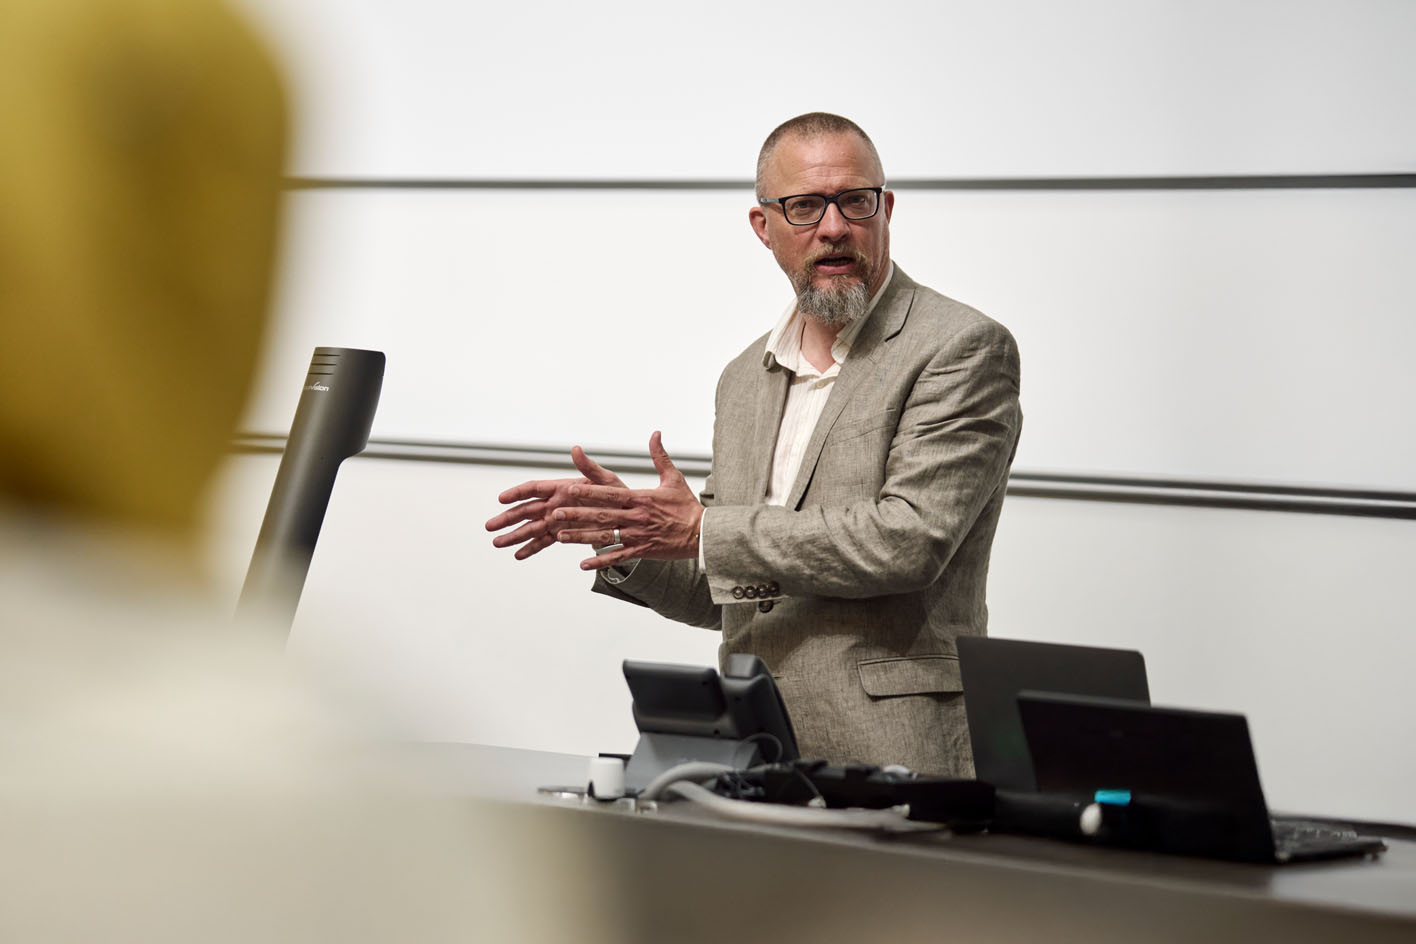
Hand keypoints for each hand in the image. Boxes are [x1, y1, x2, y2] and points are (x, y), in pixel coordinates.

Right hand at [485, 446, 625, 559]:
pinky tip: (518, 555)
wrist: (626, 515)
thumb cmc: (616, 493)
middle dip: (507, 519)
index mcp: (561, 487)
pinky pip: (544, 541)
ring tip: (497, 543)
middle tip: (489, 527)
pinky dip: (531, 548)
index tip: (501, 499)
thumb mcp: (606, 480)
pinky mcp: (563, 534)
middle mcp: (555, 504)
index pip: (534, 489)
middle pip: (525, 511)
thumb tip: (576, 449)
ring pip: (531, 528)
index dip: (517, 493)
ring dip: (514, 536)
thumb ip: (589, 467)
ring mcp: (557, 520)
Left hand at [551, 431, 704, 569]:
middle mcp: (637, 517)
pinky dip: (600, 561)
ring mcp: (638, 536)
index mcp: (641, 498)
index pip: (610, 494)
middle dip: (577, 515)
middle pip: (602, 516)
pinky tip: (583, 564)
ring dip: (581, 538)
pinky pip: (618, 557)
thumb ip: (660, 456)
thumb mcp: (674, 478)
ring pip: (605, 537)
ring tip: (560, 537)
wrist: (703, 533)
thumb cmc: (687, 506)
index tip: (570, 489)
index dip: (589, 492)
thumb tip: (655, 433)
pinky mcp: (643, 551)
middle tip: (555, 514)